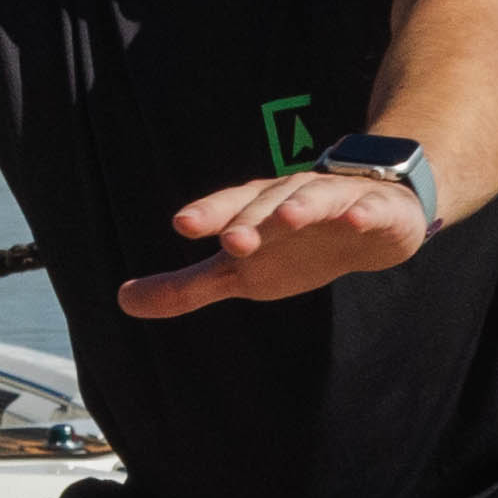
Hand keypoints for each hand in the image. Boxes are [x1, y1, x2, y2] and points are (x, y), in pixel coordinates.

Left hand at [117, 170, 427, 319]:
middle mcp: (291, 197)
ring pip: (316, 198)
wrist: (372, 223)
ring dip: (301, 206)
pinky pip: (368, 208)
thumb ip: (188, 287)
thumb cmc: (296, 246)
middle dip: (249, 219)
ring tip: (287, 218)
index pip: (228, 209)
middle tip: (230, 240)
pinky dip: (362, 212)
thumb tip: (122, 300)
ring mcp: (336, 200)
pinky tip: (355, 220)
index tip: (183, 225)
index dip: (208, 214)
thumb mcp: (240, 272)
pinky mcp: (375, 210)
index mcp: (256, 210)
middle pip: (267, 204)